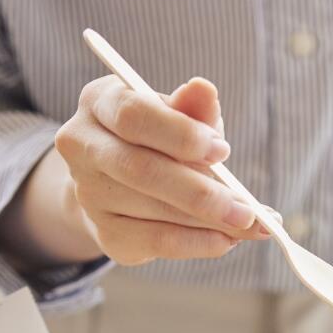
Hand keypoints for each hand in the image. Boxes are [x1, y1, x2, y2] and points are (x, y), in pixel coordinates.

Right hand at [49, 75, 269, 263]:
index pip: (133, 116)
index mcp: (100, 102)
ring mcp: (88, 193)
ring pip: (153, 210)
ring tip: (250, 225)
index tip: (223, 151)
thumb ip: (192, 108)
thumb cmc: (158, 139)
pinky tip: (226, 239)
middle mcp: (82, 146)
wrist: (123, 182)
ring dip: (209, 222)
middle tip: (247, 210)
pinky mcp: (104, 232)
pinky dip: (197, 243)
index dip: (180, 135)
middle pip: (142, 170)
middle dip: (201, 192)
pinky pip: (156, 240)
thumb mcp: (178, 116)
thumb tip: (205, 90)